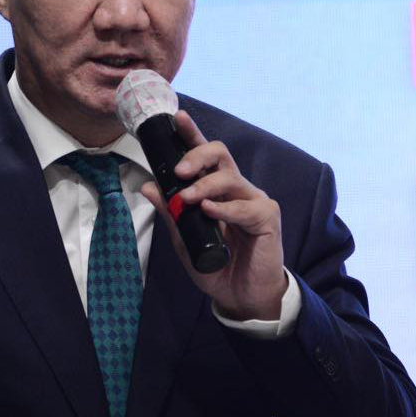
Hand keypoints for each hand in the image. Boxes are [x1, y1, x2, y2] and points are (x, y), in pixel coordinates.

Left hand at [141, 110, 286, 319]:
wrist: (242, 297)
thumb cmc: (217, 267)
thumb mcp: (184, 241)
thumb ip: (170, 214)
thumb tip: (149, 187)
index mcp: (216, 191)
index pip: (204, 157)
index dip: (192, 135)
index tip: (177, 119)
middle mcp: (236, 190)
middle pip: (220, 154)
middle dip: (197, 155)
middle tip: (179, 170)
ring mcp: (254, 201)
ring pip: (230, 177)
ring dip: (204, 185)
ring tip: (187, 198)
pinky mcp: (267, 217)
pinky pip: (245, 206)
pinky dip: (225, 208)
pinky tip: (210, 211)